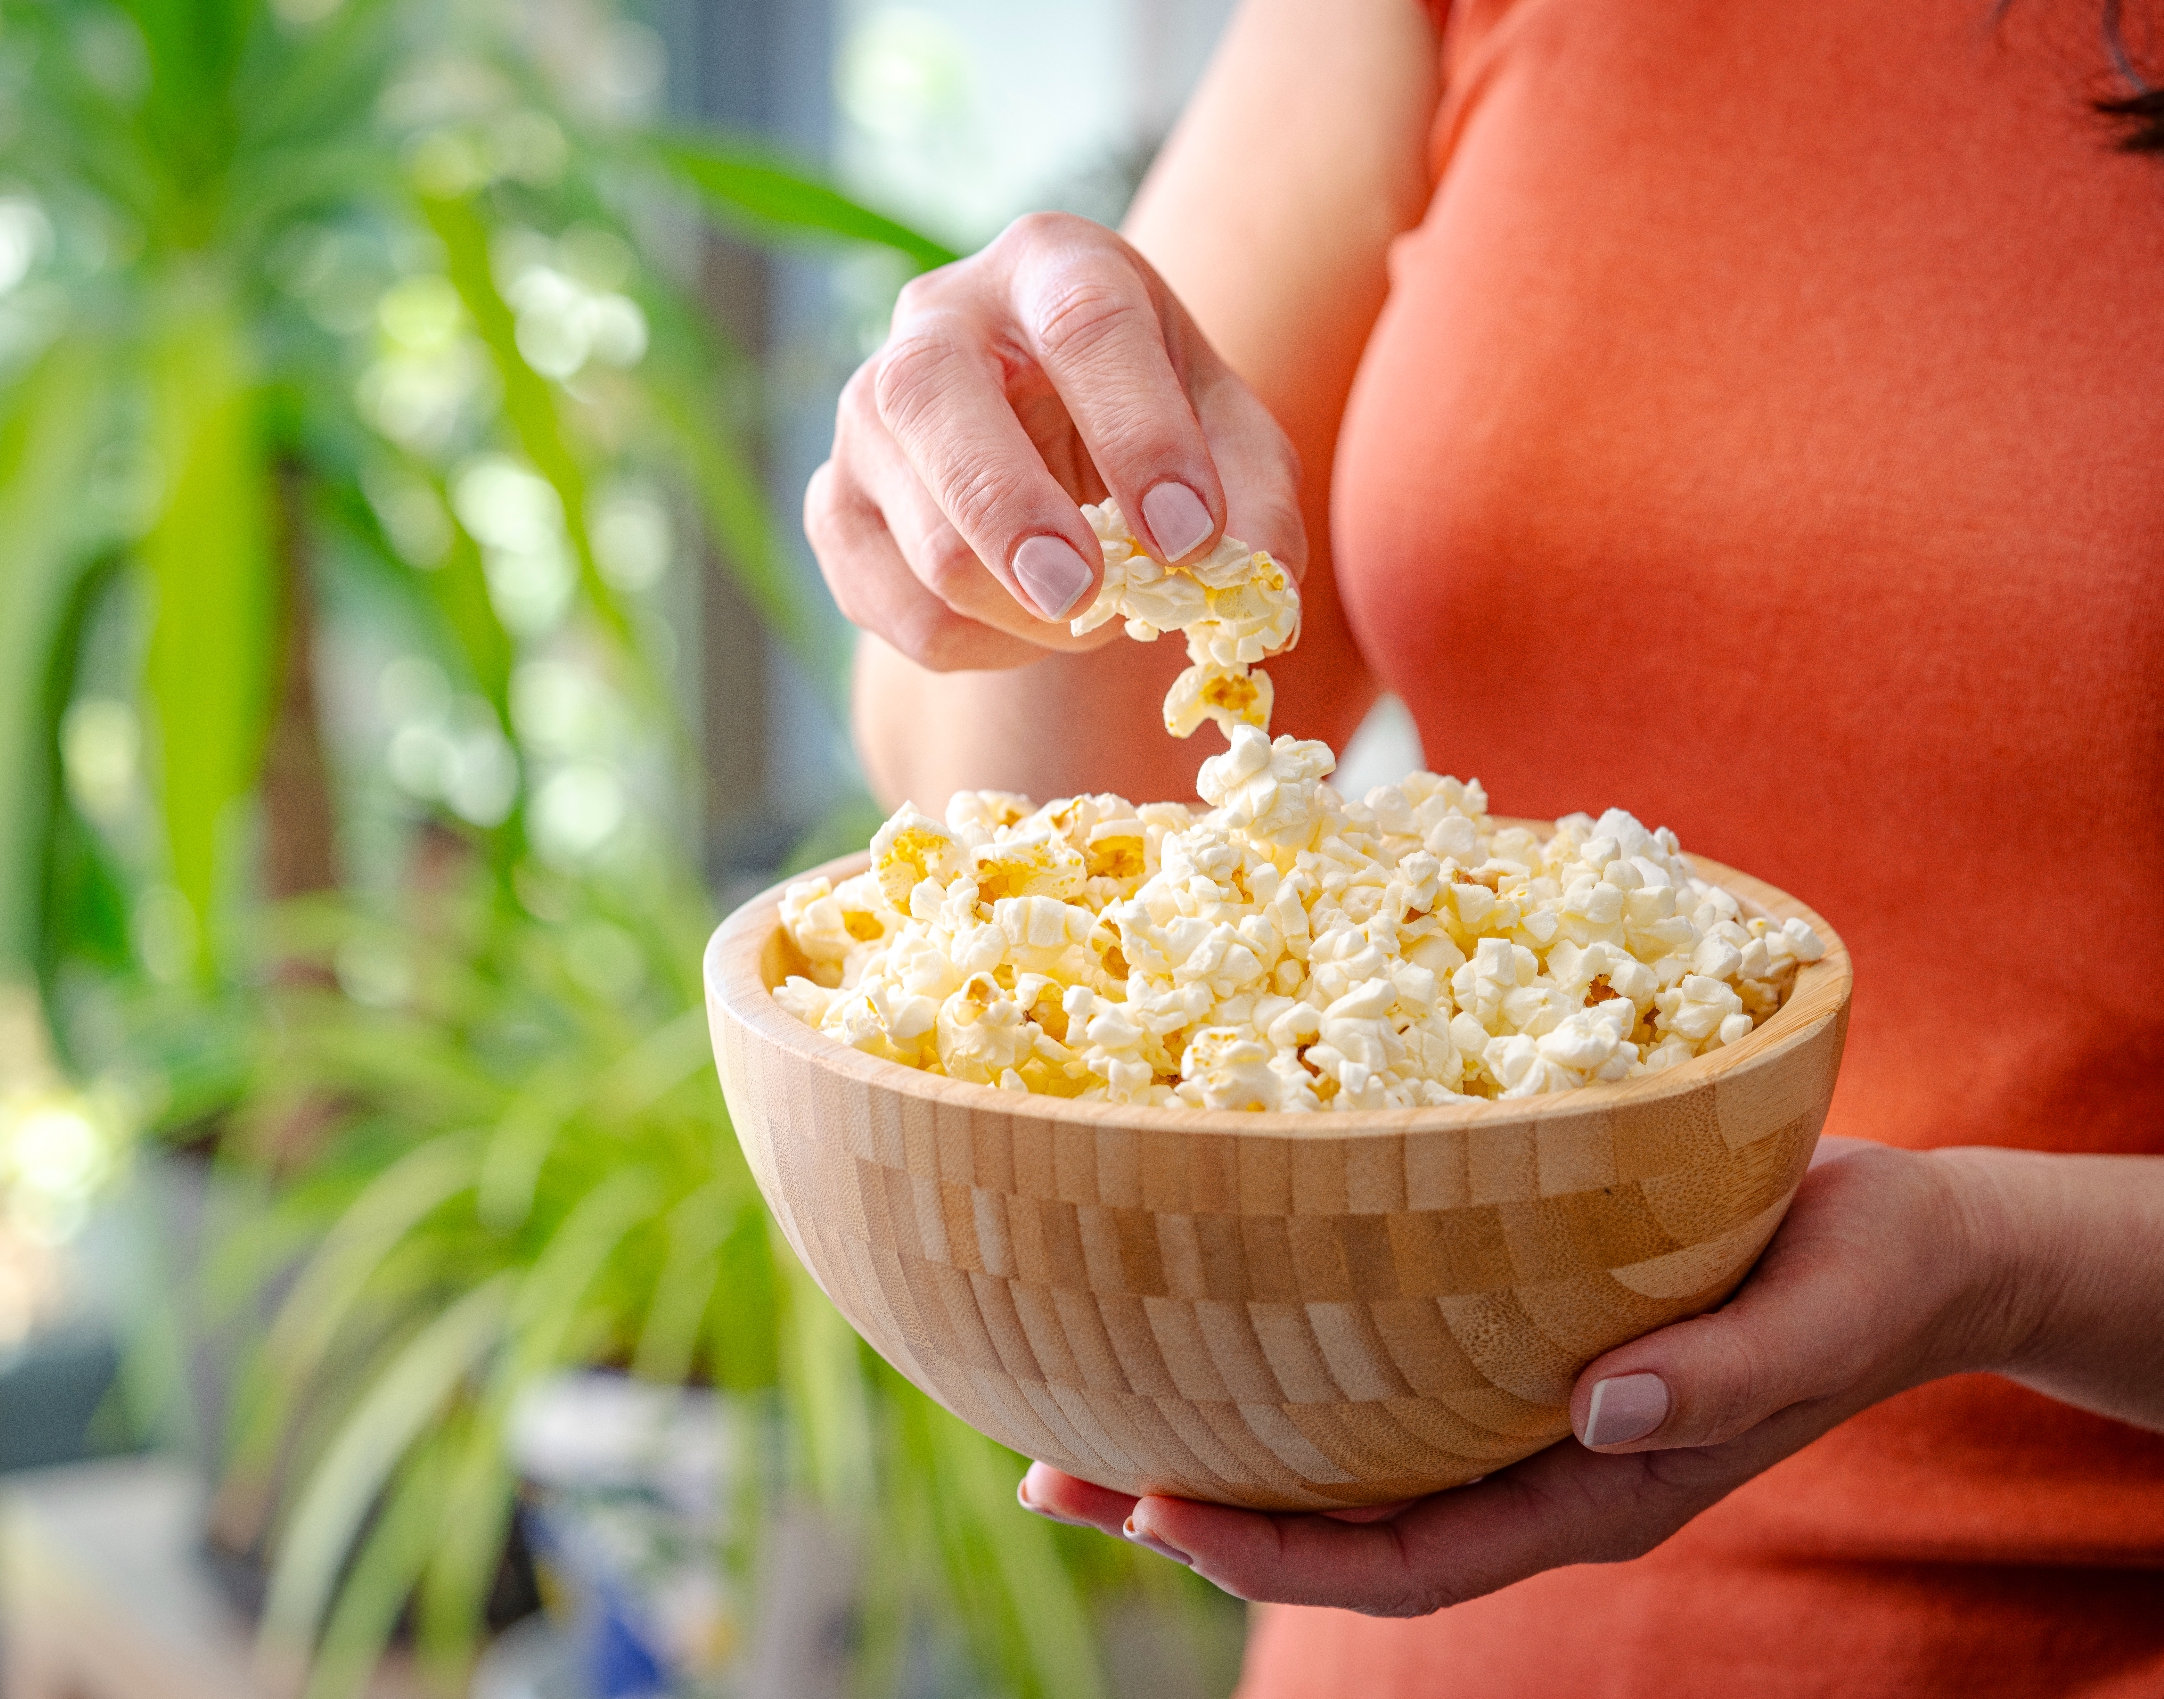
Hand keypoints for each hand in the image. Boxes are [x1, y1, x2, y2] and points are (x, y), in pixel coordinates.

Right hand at [805, 211, 1305, 671]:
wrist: (1052, 440)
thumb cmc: (1150, 421)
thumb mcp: (1228, 435)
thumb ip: (1257, 502)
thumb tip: (1259, 597)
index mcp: (1049, 264)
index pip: (1083, 326)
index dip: (1138, 435)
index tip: (1188, 537)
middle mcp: (934, 319)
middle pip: (932, 406)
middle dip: (1016, 519)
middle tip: (1092, 603)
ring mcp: (863, 415)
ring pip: (924, 539)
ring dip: (1028, 613)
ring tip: (1095, 613)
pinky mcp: (835, 508)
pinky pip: (902, 610)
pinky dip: (985, 646)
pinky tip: (1028, 621)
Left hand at [1018, 1136, 2022, 1614]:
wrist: (1914, 1240)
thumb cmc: (1874, 1267)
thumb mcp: (1825, 1310)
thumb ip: (1729, 1372)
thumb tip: (1598, 1405)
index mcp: (1596, 1487)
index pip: (1408, 1560)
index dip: (1278, 1555)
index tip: (1156, 1511)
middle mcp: (1534, 1466)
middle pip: (1338, 1527)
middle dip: (1192, 1514)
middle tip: (1048, 1472)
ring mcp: (1517, 1413)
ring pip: (1338, 1458)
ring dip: (1209, 1444)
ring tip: (1070, 1417)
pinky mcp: (1507, 1339)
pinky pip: (1370, 1384)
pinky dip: (1275, 1370)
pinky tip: (1195, 1323)